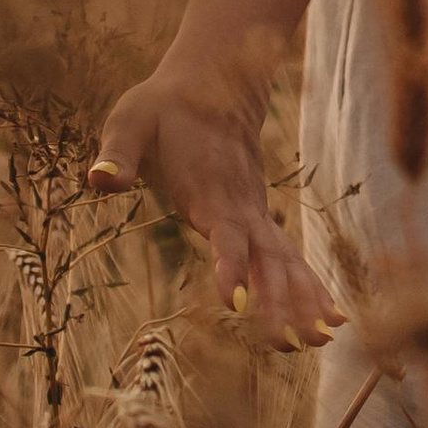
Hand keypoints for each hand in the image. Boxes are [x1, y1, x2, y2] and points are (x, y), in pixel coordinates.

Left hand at [87, 70, 344, 348]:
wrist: (209, 83)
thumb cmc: (161, 108)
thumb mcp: (130, 123)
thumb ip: (118, 154)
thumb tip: (99, 180)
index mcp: (209, 188)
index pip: (224, 233)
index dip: (230, 266)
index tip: (236, 304)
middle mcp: (240, 205)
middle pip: (265, 258)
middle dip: (282, 302)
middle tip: (296, 343)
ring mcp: (255, 213)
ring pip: (286, 261)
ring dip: (305, 300)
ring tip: (324, 339)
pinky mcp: (258, 220)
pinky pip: (289, 258)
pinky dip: (310, 287)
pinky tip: (328, 318)